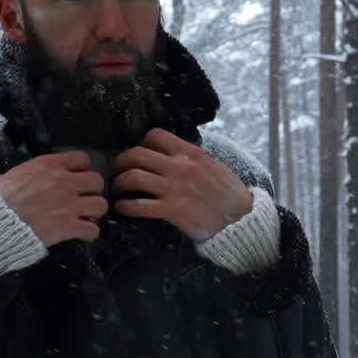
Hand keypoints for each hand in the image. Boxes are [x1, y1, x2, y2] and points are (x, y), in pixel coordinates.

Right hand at [0, 152, 106, 246]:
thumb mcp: (12, 176)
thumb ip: (30, 174)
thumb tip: (31, 178)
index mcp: (48, 165)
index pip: (82, 159)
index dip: (83, 169)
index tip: (78, 178)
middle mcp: (62, 182)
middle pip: (97, 181)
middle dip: (92, 191)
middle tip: (83, 199)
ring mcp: (67, 205)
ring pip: (101, 205)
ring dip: (94, 212)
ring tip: (85, 217)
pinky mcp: (67, 227)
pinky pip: (93, 230)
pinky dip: (89, 234)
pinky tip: (82, 234)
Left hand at [111, 128, 253, 241]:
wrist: (241, 222)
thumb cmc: (230, 196)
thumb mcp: (215, 167)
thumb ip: (194, 159)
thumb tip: (177, 154)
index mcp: (191, 153)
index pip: (155, 136)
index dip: (141, 144)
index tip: (137, 155)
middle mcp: (180, 167)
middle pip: (137, 154)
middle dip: (120, 162)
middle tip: (116, 171)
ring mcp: (175, 189)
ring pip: (132, 177)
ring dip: (119, 183)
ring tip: (116, 190)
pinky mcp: (172, 211)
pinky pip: (138, 205)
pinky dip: (125, 206)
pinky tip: (123, 209)